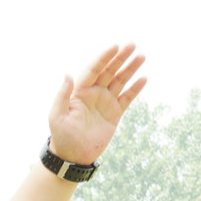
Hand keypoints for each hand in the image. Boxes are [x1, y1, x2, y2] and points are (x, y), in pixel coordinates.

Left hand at [48, 44, 148, 166]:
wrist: (73, 156)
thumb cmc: (61, 136)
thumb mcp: (57, 116)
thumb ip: (63, 95)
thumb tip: (68, 74)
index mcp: (79, 92)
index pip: (93, 70)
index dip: (103, 58)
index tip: (115, 47)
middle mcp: (93, 93)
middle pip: (109, 71)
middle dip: (120, 58)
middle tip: (132, 45)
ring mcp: (105, 102)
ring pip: (120, 81)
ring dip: (130, 69)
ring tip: (141, 56)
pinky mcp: (114, 113)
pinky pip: (127, 98)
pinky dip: (135, 89)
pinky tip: (143, 79)